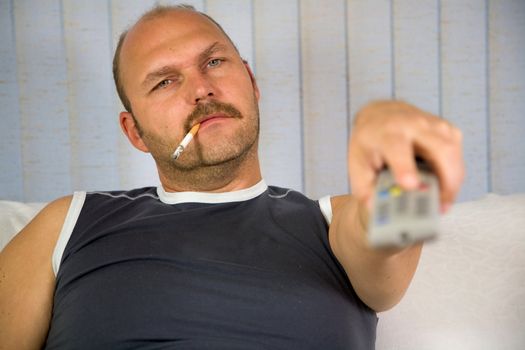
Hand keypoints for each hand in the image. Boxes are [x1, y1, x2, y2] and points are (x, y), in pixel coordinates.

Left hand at [348, 100, 464, 212]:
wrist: (381, 116)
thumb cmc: (370, 142)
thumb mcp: (358, 163)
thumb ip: (365, 187)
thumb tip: (376, 207)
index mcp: (388, 131)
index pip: (398, 147)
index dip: (405, 167)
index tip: (410, 185)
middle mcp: (414, 123)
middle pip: (440, 149)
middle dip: (445, 180)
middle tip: (440, 207)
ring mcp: (434, 124)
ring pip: (453, 153)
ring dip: (453, 181)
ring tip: (443, 203)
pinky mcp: (448, 130)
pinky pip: (457, 155)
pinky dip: (454, 175)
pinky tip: (445, 187)